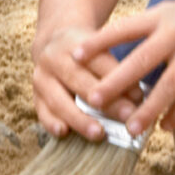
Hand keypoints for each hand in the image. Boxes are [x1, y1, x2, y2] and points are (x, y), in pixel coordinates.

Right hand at [29, 24, 136, 139]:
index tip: (140, 97)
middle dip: (105, 101)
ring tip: (98, 133)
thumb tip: (139, 100)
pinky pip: (41, 111)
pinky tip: (64, 133)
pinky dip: (51, 123)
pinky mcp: (35, 94)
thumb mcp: (102, 49)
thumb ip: (118, 70)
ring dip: (79, 118)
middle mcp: (54, 57)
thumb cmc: (88, 52)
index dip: (119, 79)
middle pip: (80, 81)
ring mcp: (41, 77)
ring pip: (59, 100)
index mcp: (76, 42)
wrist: (54, 41)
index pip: (99, 61)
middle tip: (126, 116)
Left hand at [80, 0, 174, 135]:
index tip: (73, 56)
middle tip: (92, 102)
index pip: (123, 28)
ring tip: (130, 129)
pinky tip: (164, 127)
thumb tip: (122, 58)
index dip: (97, 43)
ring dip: (147, 111)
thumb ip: (152, 33)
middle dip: (114, 83)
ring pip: (166, 86)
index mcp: (163, 15)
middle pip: (139, 61)